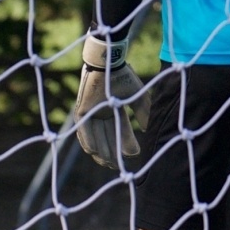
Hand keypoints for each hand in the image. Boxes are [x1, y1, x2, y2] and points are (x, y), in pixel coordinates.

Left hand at [73, 36, 150, 169]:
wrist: (109, 63)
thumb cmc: (123, 76)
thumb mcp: (137, 96)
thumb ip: (144, 112)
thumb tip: (149, 130)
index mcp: (113, 110)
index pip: (120, 131)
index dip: (127, 143)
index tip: (134, 155)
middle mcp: (101, 114)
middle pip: (107, 138)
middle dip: (113, 152)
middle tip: (119, 166)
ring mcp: (90, 113)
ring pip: (95, 138)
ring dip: (101, 152)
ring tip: (109, 163)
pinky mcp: (81, 111)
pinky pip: (83, 131)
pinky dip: (88, 142)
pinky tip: (94, 153)